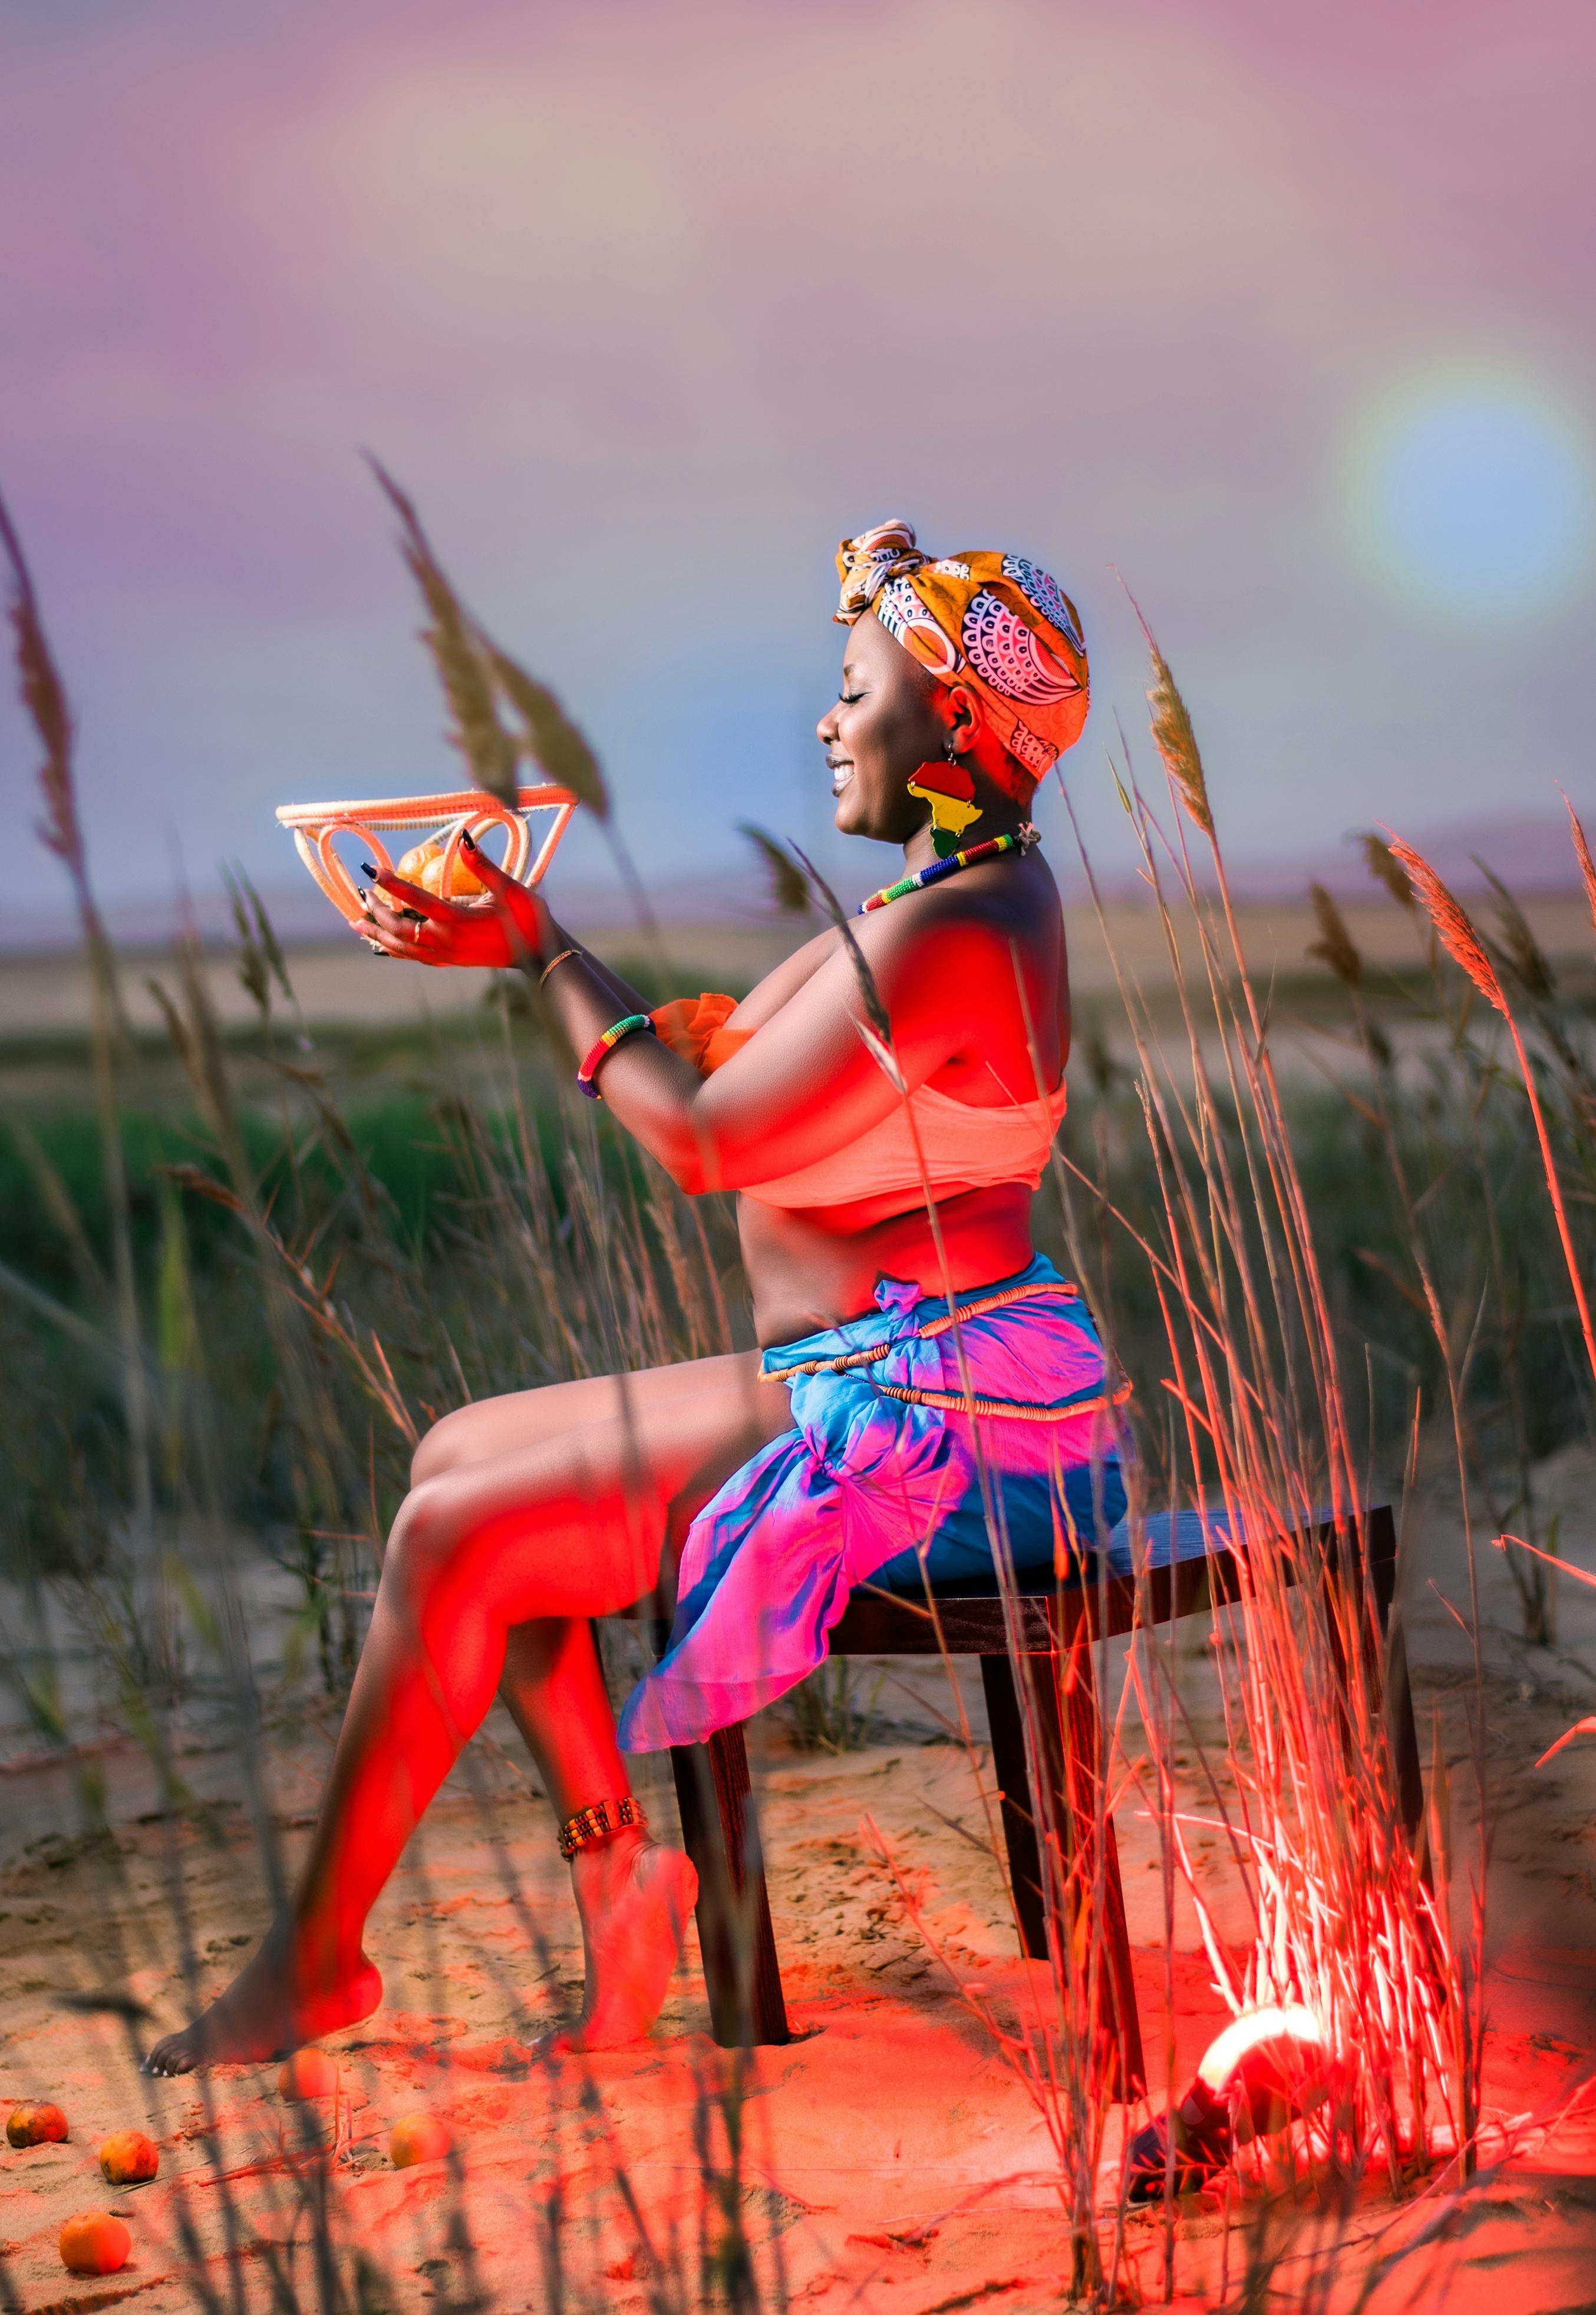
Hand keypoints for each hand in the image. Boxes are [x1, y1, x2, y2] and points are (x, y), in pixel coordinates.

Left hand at [362, 835, 546, 968]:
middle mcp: (447, 941)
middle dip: (377, 911)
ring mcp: (447, 955)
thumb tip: (464, 839)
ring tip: (356, 922)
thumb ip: (484, 866)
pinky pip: (413, 958)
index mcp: (459, 921)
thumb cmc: (528, 919)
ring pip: (402, 947)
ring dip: (378, 933)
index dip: (392, 884)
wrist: (539, 956)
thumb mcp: (510, 889)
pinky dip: (393, 950)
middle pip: (400, 928)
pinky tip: (380, 945)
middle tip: (362, 893)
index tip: (372, 870)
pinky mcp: (450, 962)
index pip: (417, 899)